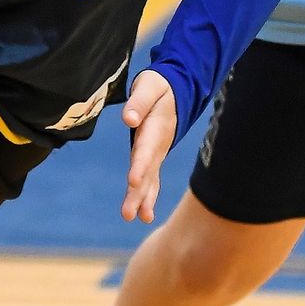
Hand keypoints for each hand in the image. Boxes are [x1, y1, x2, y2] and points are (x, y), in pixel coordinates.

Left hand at [121, 70, 176, 222]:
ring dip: (142, 200)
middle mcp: (158, 145)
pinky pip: (152, 180)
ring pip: (149, 179)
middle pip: (147, 172)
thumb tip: (128, 119)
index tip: (133, 181)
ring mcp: (158, 153)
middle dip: (138, 193)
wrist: (176, 91)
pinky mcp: (154, 157)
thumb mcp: (149, 87)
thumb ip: (139, 102)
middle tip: (129, 213)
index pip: (146, 149)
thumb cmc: (158, 87)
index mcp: (156, 128)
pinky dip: (147, 196)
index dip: (140, 165)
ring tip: (136, 218)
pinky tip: (144, 216)